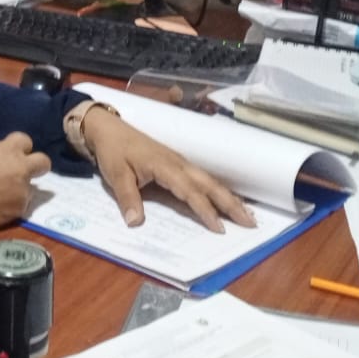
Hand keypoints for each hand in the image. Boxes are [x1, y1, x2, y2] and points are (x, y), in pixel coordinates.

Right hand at [0, 132, 50, 238]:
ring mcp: (22, 191)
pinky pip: (22, 204)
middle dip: (35, 166)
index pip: (26, 140)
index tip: (11, 155)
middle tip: (21, 173)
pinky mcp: (20, 210)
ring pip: (31, 187)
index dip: (18, 148)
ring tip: (1, 197)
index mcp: (6, 151)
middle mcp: (20, 169)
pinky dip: (12, 205)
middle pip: (43, 162)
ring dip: (20, 189)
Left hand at [82, 109, 254, 232]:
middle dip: (231, 204)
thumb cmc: (112, 151)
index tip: (220, 228)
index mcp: (166, 166)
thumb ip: (127, 198)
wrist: (107, 129)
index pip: (191, 191)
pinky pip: (202, 178)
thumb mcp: (116, 175)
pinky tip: (225, 199)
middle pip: (210, 185)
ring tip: (248, 214)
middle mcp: (178, 163)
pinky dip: (218, 190)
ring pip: (210, 181)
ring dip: (229, 197)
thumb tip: (135, 223)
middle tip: (251, 223)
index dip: (205, 210)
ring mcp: (180, 162)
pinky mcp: (177, 163)